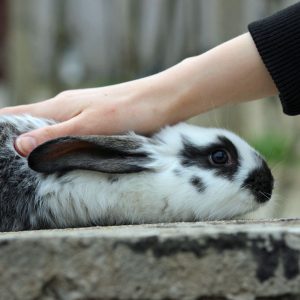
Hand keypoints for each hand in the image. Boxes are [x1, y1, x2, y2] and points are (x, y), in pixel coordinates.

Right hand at [0, 75, 174, 155]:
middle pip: (32, 124)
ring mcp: (81, 115)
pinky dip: (61, 146)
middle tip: (14, 167)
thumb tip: (18, 146)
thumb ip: (54, 135)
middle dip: (20, 143)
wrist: (160, 101)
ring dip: (41, 146)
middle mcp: (66, 109)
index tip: (0, 151)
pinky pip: (69, 134)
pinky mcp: (95, 122)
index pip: (15, 116)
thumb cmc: (127, 110)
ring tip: (33, 167)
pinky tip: (64, 158)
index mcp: (58, 107)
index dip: (2, 131)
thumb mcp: (88, 126)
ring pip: (51, 131)